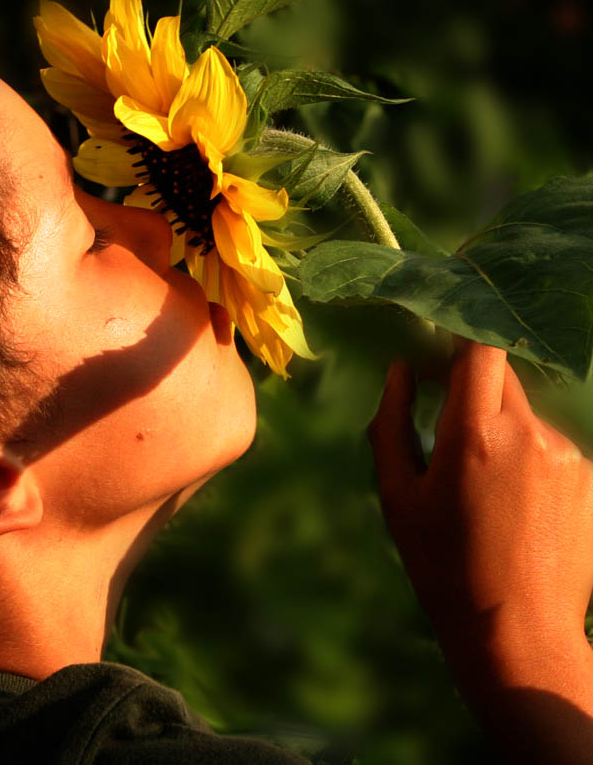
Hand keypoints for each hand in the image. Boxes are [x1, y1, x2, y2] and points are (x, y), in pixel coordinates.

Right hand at [370, 341, 592, 659]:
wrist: (517, 630)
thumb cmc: (442, 563)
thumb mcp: (398, 495)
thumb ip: (392, 423)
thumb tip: (398, 371)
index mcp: (475, 434)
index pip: (481, 349)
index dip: (461, 335)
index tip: (439, 348)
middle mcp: (529, 432)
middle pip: (502, 375)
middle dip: (473, 385)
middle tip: (449, 421)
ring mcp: (566, 453)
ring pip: (525, 410)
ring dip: (500, 423)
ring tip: (483, 481)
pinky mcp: (587, 475)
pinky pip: (549, 442)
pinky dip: (527, 452)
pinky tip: (514, 501)